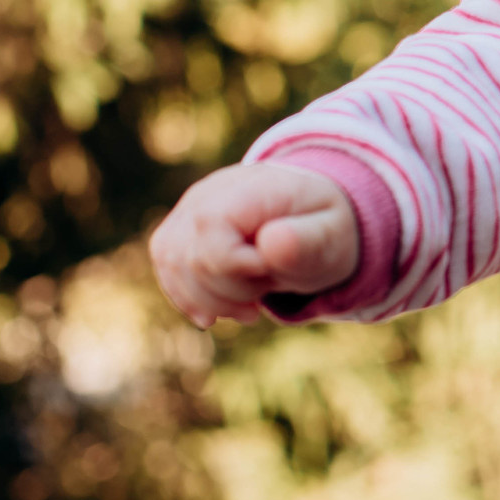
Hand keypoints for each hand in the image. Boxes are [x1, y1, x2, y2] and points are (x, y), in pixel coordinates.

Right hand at [148, 162, 357, 326]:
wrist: (311, 217)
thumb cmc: (323, 229)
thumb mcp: (333, 238)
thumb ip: (308, 242)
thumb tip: (269, 242)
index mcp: (252, 186)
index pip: (212, 232)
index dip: (238, 268)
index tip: (272, 271)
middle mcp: (210, 191)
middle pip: (189, 256)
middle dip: (230, 290)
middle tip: (268, 287)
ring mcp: (189, 209)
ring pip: (171, 265)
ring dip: (210, 300)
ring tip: (250, 304)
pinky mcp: (179, 231)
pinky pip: (166, 268)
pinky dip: (191, 298)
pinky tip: (218, 313)